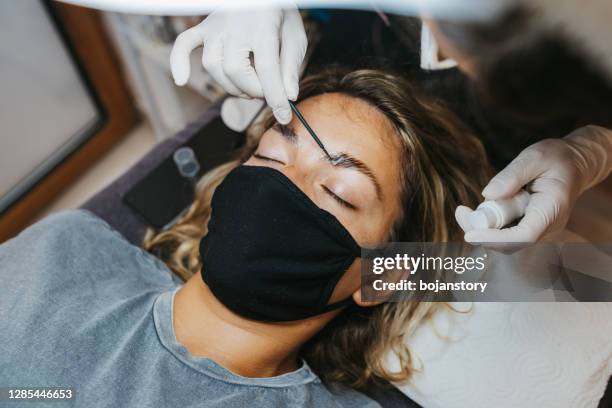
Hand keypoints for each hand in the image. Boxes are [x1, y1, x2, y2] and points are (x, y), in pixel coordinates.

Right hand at [170, 6, 307, 124]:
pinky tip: (181, 80)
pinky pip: (183, 45)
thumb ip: (291, 65)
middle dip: (253, 90)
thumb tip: (289, 95)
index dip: (276, 97)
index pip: (267, 69)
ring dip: (231, 86)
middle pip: (234, 70)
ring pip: (213, 66)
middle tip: (267, 92)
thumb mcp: (295, 35)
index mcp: (262, 26)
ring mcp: (215, 27)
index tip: (284, 116)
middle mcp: (234, 26)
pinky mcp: (203, 28)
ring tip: (249, 88)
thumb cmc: (279, 12)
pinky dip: (178, 63)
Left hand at [456, 126, 611, 243]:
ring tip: (465, 210)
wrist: (573, 164)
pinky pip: (505, 234)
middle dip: (481, 234)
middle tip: (461, 212)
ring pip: (505, 242)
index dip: (496, 239)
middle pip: (510, 244)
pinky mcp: (528, 227)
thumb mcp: (535, 157)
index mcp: (553, 208)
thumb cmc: (556, 158)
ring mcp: (538, 229)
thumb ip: (512, 174)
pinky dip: (488, 226)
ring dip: (481, 230)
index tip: (470, 234)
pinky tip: (477, 211)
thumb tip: (488, 194)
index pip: (524, 235)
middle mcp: (547, 226)